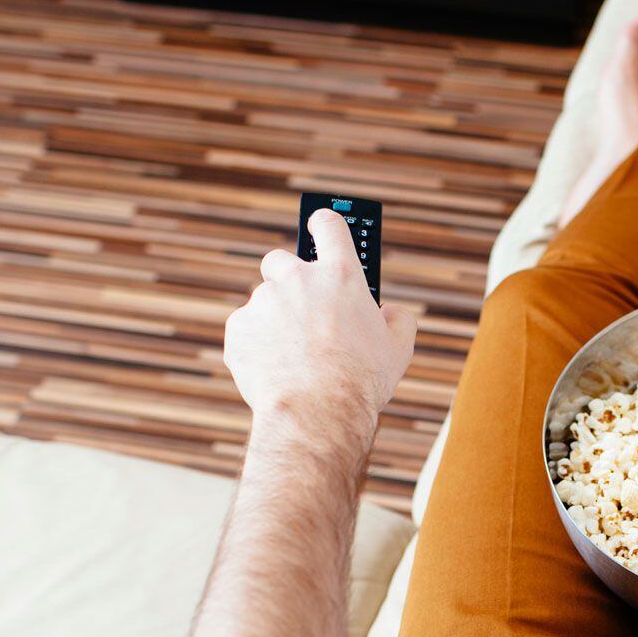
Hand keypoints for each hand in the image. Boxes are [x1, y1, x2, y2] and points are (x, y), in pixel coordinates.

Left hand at [225, 208, 415, 431]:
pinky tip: (274, 370)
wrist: (317, 412)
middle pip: (281, 260)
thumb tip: (391, 313)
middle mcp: (298, 278)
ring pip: (263, 302)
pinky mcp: (239, 327)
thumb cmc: (361, 380)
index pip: (330, 226)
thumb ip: (399, 320)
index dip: (324, 224)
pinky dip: (256, 346)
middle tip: (302, 308)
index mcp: (340, 275)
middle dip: (288, 279)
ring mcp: (264, 301)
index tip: (319, 226)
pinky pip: (246, 331)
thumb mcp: (399, 348)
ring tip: (292, 357)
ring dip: (273, 320)